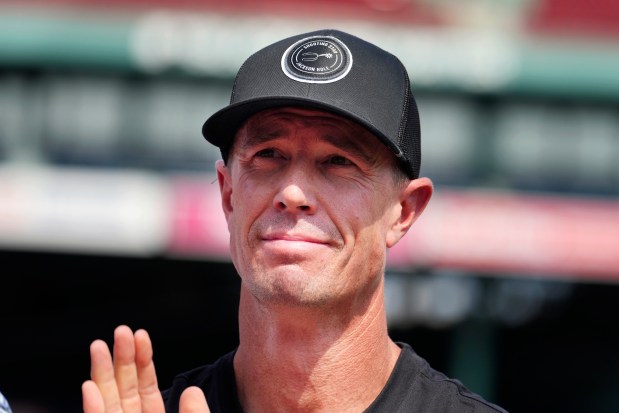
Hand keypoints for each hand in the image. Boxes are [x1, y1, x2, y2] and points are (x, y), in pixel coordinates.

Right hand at [82, 325, 209, 412]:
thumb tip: (192, 391)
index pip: (146, 387)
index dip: (143, 360)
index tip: (141, 334)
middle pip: (124, 390)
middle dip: (122, 359)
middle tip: (121, 330)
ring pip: (109, 404)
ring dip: (101, 375)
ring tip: (98, 346)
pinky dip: (94, 408)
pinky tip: (89, 386)